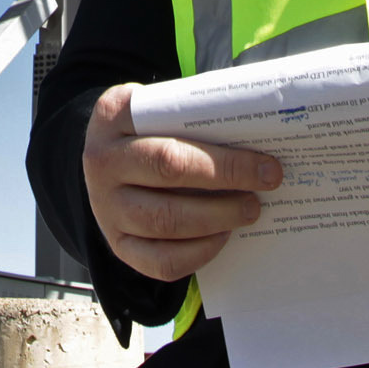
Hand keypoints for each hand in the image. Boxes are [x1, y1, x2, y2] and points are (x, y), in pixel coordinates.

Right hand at [80, 82, 281, 279]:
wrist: (107, 159)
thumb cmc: (147, 128)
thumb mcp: (155, 106)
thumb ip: (192, 113)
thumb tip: (255, 138)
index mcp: (113, 118)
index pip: (171, 142)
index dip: (223, 159)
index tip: (265, 163)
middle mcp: (103, 163)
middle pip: (169, 175)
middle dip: (227, 182)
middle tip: (266, 185)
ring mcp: (106, 208)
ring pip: (166, 222)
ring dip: (217, 220)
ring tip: (249, 210)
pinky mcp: (118, 244)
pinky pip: (161, 262)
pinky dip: (199, 253)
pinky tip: (222, 236)